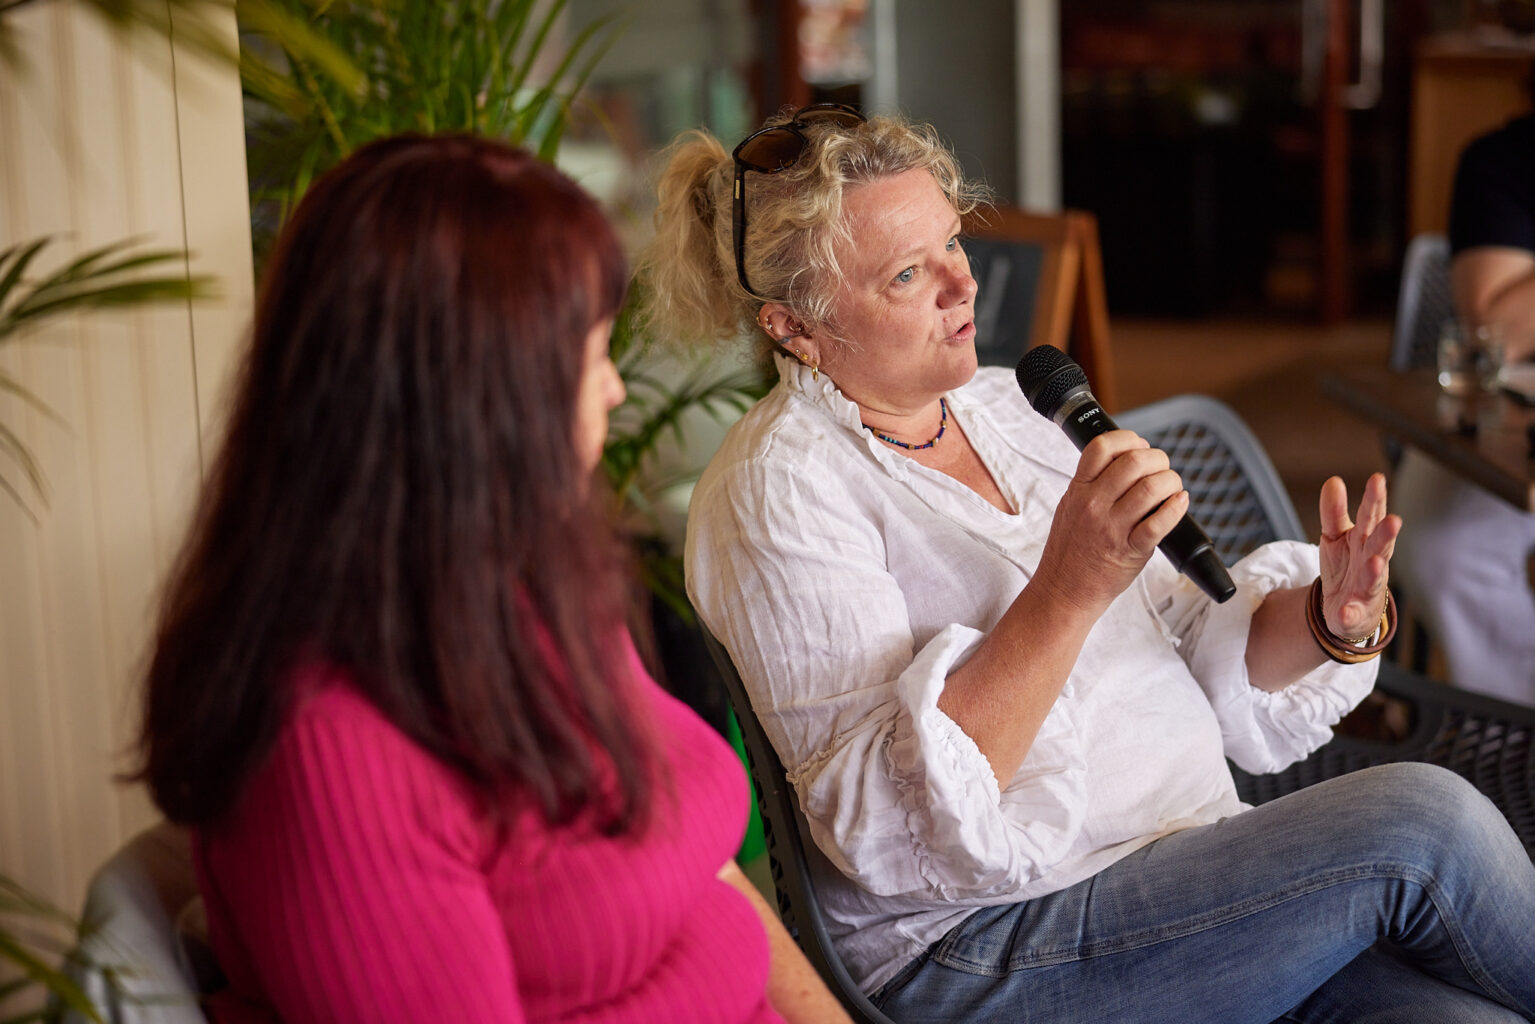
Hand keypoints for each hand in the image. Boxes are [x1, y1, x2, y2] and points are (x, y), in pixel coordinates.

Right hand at [1034, 431, 1187, 615]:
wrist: (1063, 590)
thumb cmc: (1070, 550)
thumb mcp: (1070, 507)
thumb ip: (1092, 485)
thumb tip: (1127, 462)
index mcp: (1078, 489)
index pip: (1102, 447)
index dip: (1129, 440)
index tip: (1140, 447)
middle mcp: (1093, 504)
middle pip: (1134, 462)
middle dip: (1158, 459)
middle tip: (1162, 470)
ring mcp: (1110, 528)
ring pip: (1150, 488)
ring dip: (1170, 482)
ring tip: (1172, 488)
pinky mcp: (1129, 550)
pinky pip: (1158, 524)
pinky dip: (1176, 509)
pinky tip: (1180, 503)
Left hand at [1317, 473, 1401, 639]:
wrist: (1345, 610)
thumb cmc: (1347, 567)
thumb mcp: (1335, 537)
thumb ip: (1334, 511)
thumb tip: (1334, 481)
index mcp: (1365, 540)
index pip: (1371, 516)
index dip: (1374, 499)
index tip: (1377, 479)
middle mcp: (1371, 562)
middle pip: (1379, 546)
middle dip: (1386, 534)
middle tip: (1394, 520)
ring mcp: (1366, 588)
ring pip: (1372, 579)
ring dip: (1375, 571)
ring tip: (1375, 562)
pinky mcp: (1354, 612)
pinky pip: (1351, 614)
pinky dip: (1349, 614)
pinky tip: (1345, 612)